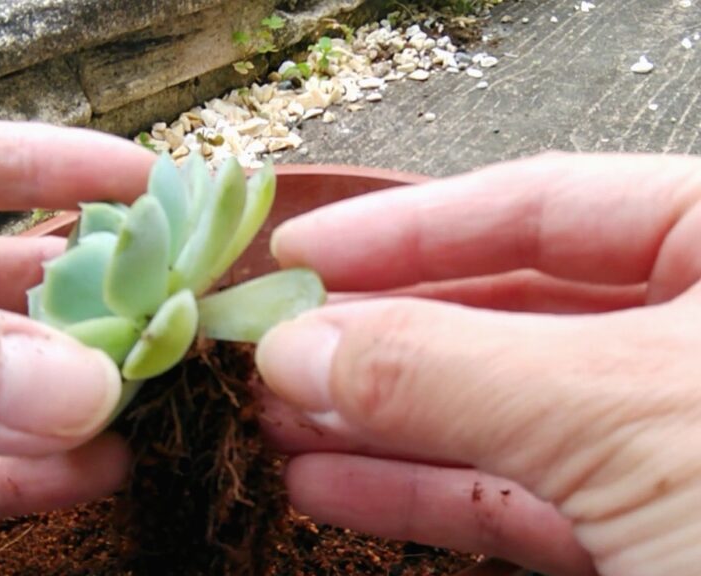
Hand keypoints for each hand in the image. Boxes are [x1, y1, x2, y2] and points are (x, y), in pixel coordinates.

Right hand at [257, 153, 700, 575]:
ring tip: (278, 419)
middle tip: (276, 348)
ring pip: (497, 412)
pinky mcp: (646, 536)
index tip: (299, 250)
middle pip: (504, 311)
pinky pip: (515, 497)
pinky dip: (419, 492)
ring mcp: (669, 440)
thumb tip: (297, 349)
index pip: (541, 204)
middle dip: (378, 338)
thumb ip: (447, 370)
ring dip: (377, 421)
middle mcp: (693, 337)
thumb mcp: (616, 411)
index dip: (404, 227)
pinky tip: (328, 483)